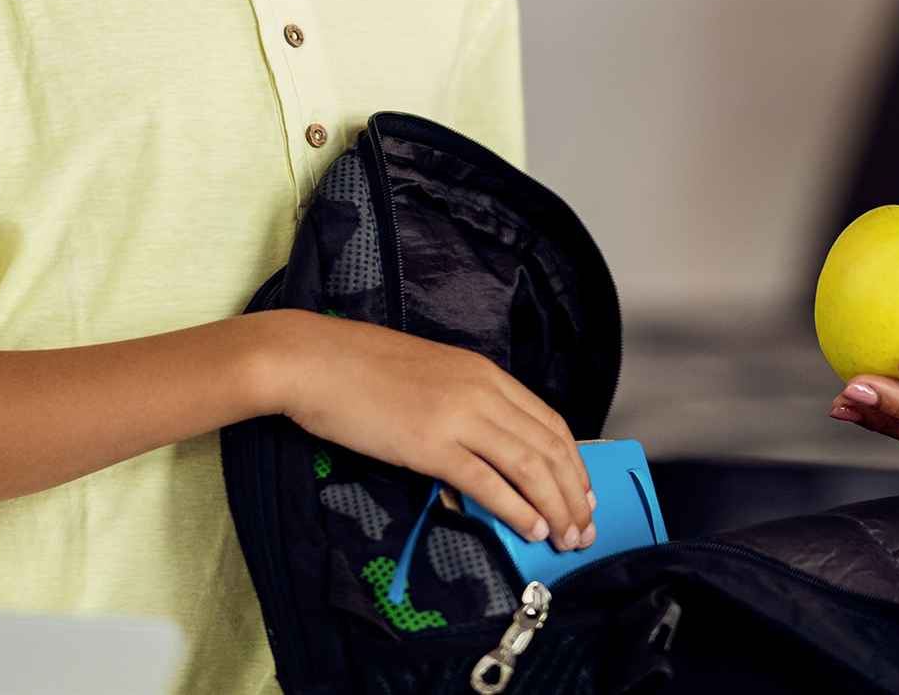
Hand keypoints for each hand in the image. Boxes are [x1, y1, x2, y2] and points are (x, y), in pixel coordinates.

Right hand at [256, 310, 596, 549]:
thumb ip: (462, 412)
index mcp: (482, 373)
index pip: (549, 421)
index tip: (583, 493)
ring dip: (555, 507)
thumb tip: (479, 459)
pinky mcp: (431, 443)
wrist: (315, 360)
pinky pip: (488, 482)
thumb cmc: (359, 370)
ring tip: (564, 537)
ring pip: (529, 466)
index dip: (573, 462)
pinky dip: (516, 508)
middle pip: (549, 447)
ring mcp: (458, 415)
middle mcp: (481, 390)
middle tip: (583, 528)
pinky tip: (529, 527)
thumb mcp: (429, 379)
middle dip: (574, 493)